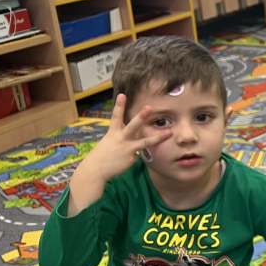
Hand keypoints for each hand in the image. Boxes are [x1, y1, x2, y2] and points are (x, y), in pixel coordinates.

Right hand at [67, 94, 170, 215]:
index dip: (119, 105)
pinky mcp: (132, 158)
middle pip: (133, 126)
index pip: (116, 116)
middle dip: (141, 116)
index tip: (122, 95)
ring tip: (169, 133)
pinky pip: (137, 154)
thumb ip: (121, 135)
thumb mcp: (110, 141)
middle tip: (149, 107)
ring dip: (157, 137)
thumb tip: (133, 133)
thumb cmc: (103, 154)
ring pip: (145, 142)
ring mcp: (127, 148)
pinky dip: (133, 156)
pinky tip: (124, 159)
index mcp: (113, 132)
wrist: (96, 170)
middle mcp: (121, 138)